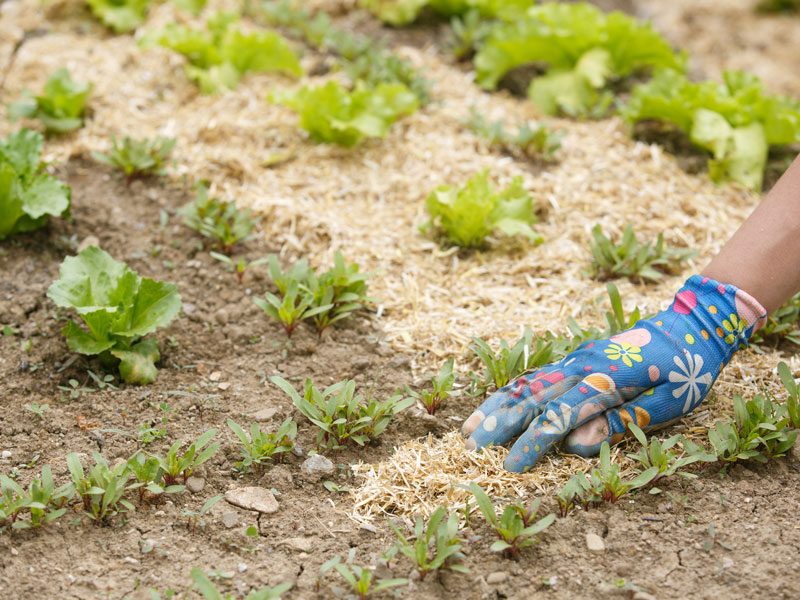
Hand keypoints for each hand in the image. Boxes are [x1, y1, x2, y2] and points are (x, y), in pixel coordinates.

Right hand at [462, 275, 766, 471]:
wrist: (690, 326)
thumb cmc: (684, 371)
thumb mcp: (665, 403)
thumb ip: (618, 421)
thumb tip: (575, 442)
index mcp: (605, 380)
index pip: (559, 416)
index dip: (533, 442)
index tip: (510, 466)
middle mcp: (582, 366)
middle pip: (531, 397)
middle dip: (499, 424)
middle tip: (470, 447)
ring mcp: (575, 359)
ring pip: (526, 383)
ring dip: (496, 406)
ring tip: (468, 428)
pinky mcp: (574, 358)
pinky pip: (535, 375)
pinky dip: (511, 391)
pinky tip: (495, 405)